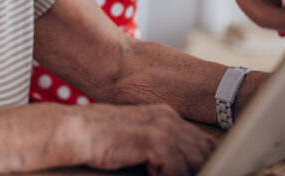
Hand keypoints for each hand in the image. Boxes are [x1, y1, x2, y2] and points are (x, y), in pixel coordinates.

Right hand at [83, 103, 216, 175]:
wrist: (78, 131)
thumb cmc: (104, 139)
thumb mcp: (140, 138)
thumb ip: (162, 146)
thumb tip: (182, 164)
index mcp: (168, 115)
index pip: (203, 141)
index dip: (205, 159)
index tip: (203, 170)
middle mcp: (169, 118)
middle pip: (205, 151)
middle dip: (199, 167)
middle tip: (191, 173)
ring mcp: (162, 128)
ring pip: (196, 161)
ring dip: (184, 173)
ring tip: (162, 173)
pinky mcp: (154, 141)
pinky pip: (177, 170)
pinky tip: (150, 173)